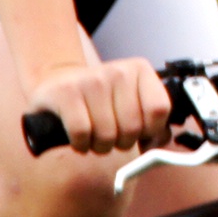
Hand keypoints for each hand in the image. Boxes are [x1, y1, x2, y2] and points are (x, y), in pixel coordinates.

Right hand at [26, 59, 172, 154]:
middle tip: (111, 135)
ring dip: (100, 146)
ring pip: (107, 135)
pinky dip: (81, 144)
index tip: (139, 132)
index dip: (150, 131)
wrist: (57, 84)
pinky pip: (82, 133)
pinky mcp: (66, 92)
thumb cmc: (100, 102)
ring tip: (94, 135)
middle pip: (132, 128)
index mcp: (140, 70)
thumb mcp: (131, 104)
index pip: (159, 109)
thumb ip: (153, 122)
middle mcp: (117, 71)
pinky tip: (79, 138)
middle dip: (122, 143)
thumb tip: (161, 140)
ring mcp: (91, 79)